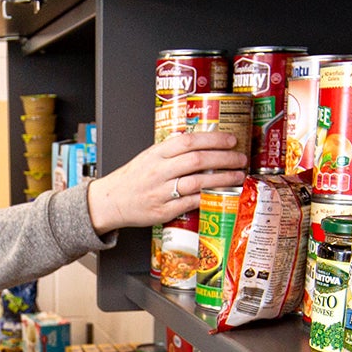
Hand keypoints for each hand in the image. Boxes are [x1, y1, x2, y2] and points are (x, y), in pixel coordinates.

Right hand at [86, 130, 247, 233]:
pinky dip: (207, 197)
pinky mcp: (163, 211)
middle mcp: (158, 171)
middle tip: (240, 158)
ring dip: (221, 179)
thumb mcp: (148, 156)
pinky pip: (190, 203)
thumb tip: (200, 139)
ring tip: (237, 176)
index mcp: (156, 154)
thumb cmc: (133, 178)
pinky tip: (221, 194)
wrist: (111, 201)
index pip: (188, 141)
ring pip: (197, 182)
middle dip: (223, 158)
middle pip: (196, 160)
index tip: (231, 140)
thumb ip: (172, 149)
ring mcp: (160, 192)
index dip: (213, 139)